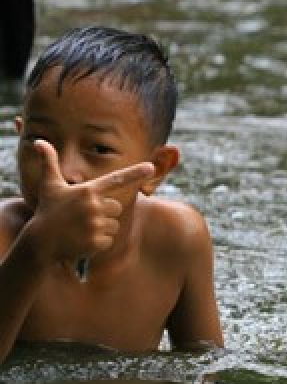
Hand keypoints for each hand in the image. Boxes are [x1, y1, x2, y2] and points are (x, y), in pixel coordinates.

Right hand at [23, 140, 155, 266]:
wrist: (42, 242)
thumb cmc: (48, 210)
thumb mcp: (49, 185)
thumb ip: (49, 162)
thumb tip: (38, 141)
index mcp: (87, 190)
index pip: (116, 179)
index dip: (135, 173)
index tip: (150, 167)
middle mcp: (93, 205)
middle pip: (116, 207)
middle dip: (104, 213)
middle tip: (84, 216)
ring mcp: (96, 224)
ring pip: (114, 225)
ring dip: (102, 228)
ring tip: (81, 229)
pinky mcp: (96, 241)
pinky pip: (109, 240)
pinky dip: (98, 243)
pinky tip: (82, 241)